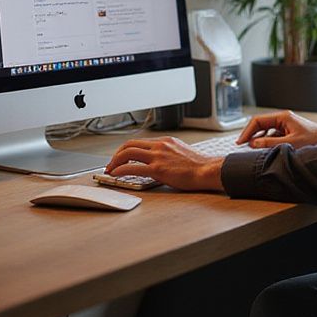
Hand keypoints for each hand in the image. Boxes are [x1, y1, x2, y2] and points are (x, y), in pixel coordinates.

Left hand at [105, 137, 223, 191]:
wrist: (207, 170)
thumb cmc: (197, 166)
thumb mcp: (180, 153)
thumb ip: (166, 153)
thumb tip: (156, 161)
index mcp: (165, 141)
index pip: (139, 142)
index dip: (125, 150)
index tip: (120, 158)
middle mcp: (160, 145)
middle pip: (129, 144)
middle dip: (116, 154)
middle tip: (111, 164)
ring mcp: (158, 156)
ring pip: (128, 153)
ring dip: (115, 161)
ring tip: (110, 170)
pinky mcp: (158, 169)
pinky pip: (133, 168)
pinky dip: (120, 170)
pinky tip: (116, 175)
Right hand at [236, 110, 316, 149]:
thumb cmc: (314, 140)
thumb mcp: (290, 143)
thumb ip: (270, 143)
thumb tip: (253, 143)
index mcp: (282, 117)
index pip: (258, 120)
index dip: (247, 131)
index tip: (240, 142)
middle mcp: (282, 118)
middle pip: (260, 124)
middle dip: (250, 135)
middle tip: (241, 146)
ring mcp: (285, 125)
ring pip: (265, 130)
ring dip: (258, 138)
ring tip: (251, 149)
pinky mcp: (287, 131)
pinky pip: (272, 135)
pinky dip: (265, 141)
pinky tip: (263, 148)